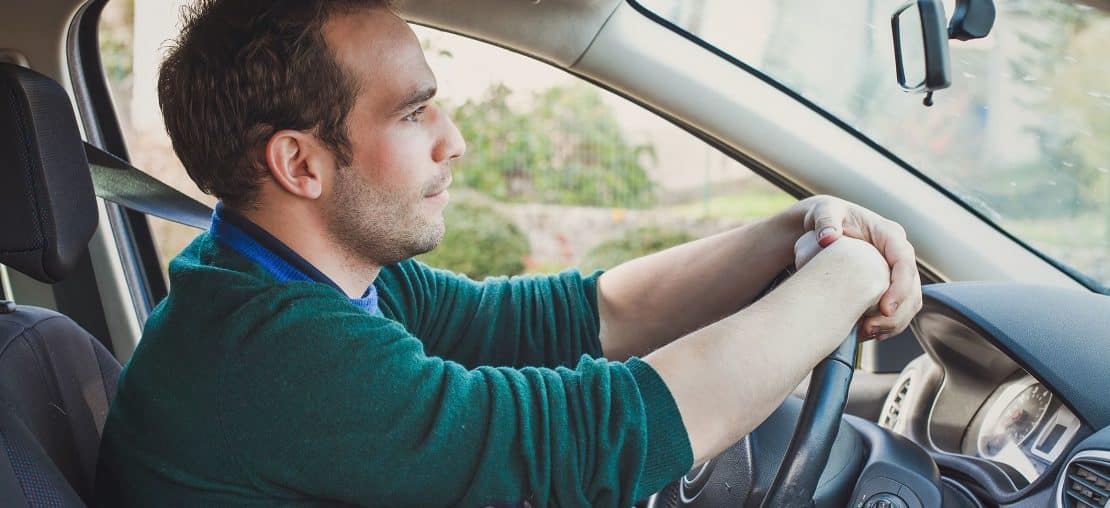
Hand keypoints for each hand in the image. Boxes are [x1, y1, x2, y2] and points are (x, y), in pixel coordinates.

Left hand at [794, 195, 922, 339]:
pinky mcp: (889, 284)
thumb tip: (828, 238)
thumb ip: (825, 220)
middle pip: (912, 287)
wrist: (824, 226)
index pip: (904, 261)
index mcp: (888, 234)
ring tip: (867, 334)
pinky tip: (867, 333)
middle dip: (896, 313)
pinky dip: (887, 324)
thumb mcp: (823, 211)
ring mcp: (896, 270)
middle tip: (870, 329)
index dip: (900, 287)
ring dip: (893, 323)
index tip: (885, 308)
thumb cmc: (826, 216)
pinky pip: (898, 308)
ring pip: (909, 302)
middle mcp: (898, 252)